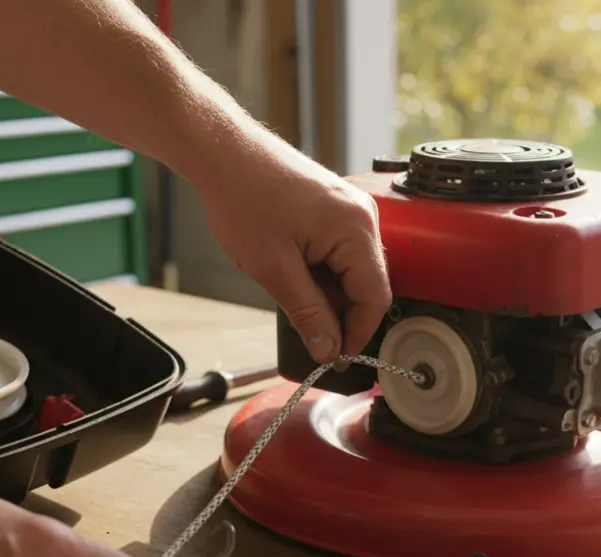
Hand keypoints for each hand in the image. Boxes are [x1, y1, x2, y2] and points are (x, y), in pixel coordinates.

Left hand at [193, 128, 391, 363]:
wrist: (225, 154)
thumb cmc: (244, 200)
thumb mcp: (274, 270)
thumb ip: (308, 314)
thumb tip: (330, 350)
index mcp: (356, 230)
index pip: (375, 297)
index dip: (357, 334)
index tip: (337, 358)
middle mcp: (363, 216)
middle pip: (369, 285)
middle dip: (344, 316)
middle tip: (315, 339)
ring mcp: (351, 209)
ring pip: (355, 271)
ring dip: (332, 295)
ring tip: (297, 303)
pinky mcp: (336, 208)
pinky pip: (343, 252)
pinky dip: (326, 274)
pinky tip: (298, 279)